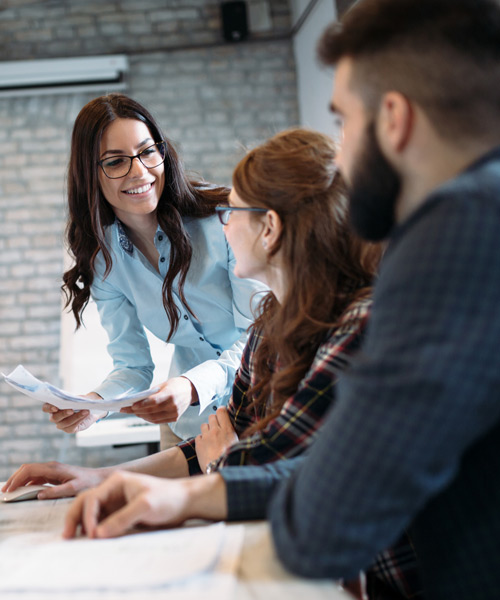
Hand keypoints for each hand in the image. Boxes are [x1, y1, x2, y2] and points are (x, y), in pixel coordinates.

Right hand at [1, 461, 107, 498]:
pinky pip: (36, 477)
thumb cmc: (89, 483)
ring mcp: (52, 470)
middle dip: (14, 479)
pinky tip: (22, 491)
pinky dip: (26, 483)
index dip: (17, 479)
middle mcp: (51, 467)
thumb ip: (57, 491)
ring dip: (19, 481)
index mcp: (54, 468)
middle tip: (4, 492)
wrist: (99, 478)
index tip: (8, 490)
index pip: (29, 470)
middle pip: (26, 469)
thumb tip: (39, 494)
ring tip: (10, 492)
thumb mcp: (74, 488)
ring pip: (30, 473)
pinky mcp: (54, 475)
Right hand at [43, 392, 106, 433]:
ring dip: (76, 416)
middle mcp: (55, 417)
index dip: (49, 408)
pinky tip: (86, 415)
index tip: (56, 407)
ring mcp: (61, 424)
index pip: (45, 408)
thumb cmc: (80, 401)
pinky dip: (80, 420)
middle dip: (63, 413)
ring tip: (86, 411)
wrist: (89, 409)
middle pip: (54, 417)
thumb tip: (79, 399)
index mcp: (53, 406)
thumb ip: (77, 398)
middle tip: (72, 410)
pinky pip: (72, 427)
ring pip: (65, 423)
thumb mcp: (79, 397)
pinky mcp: (69, 429)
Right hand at [63, 470, 228, 538]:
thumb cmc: (168, 497)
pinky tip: (92, 540)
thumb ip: (122, 518)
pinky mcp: (120, 513)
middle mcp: (112, 491)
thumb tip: (99, 534)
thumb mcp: (146, 506)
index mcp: (116, 482)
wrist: (184, 501)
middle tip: (68, 537)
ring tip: (75, 540)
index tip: (92, 534)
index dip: (87, 517)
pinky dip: (93, 530)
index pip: (92, 498)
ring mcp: (115, 502)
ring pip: (90, 513)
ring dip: (81, 524)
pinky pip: (101, 522)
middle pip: (84, 503)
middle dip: (74, 518)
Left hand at [120, 377, 196, 423]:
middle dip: (137, 411)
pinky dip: (149, 419)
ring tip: (133, 412)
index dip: (142, 404)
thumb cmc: (175, 385)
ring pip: (154, 418)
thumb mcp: (164, 385)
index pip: (154, 401)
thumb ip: (152, 393)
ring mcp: (175, 413)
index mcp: (171, 394)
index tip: (132, 405)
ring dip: (142, 416)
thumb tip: (137, 401)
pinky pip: (159, 421)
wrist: (191, 390)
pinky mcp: (175, 418)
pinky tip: (143, 415)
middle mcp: (173, 405)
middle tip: (127, 409)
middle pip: (152, 411)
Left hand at [195, 407, 237, 472]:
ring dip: (207, 429)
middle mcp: (215, 430)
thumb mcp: (237, 444)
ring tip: (211, 438)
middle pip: (211, 416)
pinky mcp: (198, 444)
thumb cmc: (231, 459)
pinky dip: (201, 439)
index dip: (221, 411)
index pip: (221, 411)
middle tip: (217, 428)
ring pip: (204, 425)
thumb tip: (232, 428)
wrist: (219, 470)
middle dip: (214, 421)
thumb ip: (233, 433)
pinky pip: (198, 436)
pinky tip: (206, 445)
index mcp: (227, 430)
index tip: (221, 414)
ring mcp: (206, 437)